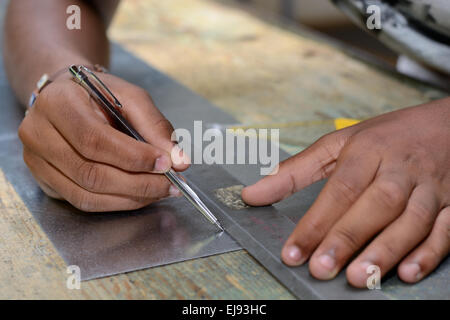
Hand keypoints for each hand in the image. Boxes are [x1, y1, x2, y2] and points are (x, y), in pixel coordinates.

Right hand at [19, 72, 189, 211]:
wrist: (66, 98)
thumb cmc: (98, 95)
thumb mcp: (129, 98)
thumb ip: (155, 126)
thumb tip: (179, 161)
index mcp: (57, 103)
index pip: (94, 139)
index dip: (133, 157)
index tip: (166, 164)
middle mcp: (38, 134)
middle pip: (91, 173)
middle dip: (139, 183)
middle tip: (171, 184)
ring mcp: (37, 162)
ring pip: (87, 195)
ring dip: (131, 198)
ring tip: (160, 191)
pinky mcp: (46, 181)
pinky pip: (83, 202)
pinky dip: (117, 203)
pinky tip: (140, 195)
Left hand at [242, 98, 449, 286]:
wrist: (446, 125)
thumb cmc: (387, 137)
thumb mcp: (338, 144)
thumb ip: (295, 171)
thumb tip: (252, 194)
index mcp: (368, 151)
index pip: (339, 189)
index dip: (315, 222)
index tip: (293, 251)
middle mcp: (400, 169)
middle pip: (375, 204)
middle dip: (348, 237)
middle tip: (321, 268)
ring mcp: (429, 188)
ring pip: (411, 220)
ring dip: (386, 250)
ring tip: (358, 276)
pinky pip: (445, 229)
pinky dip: (429, 252)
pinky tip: (408, 273)